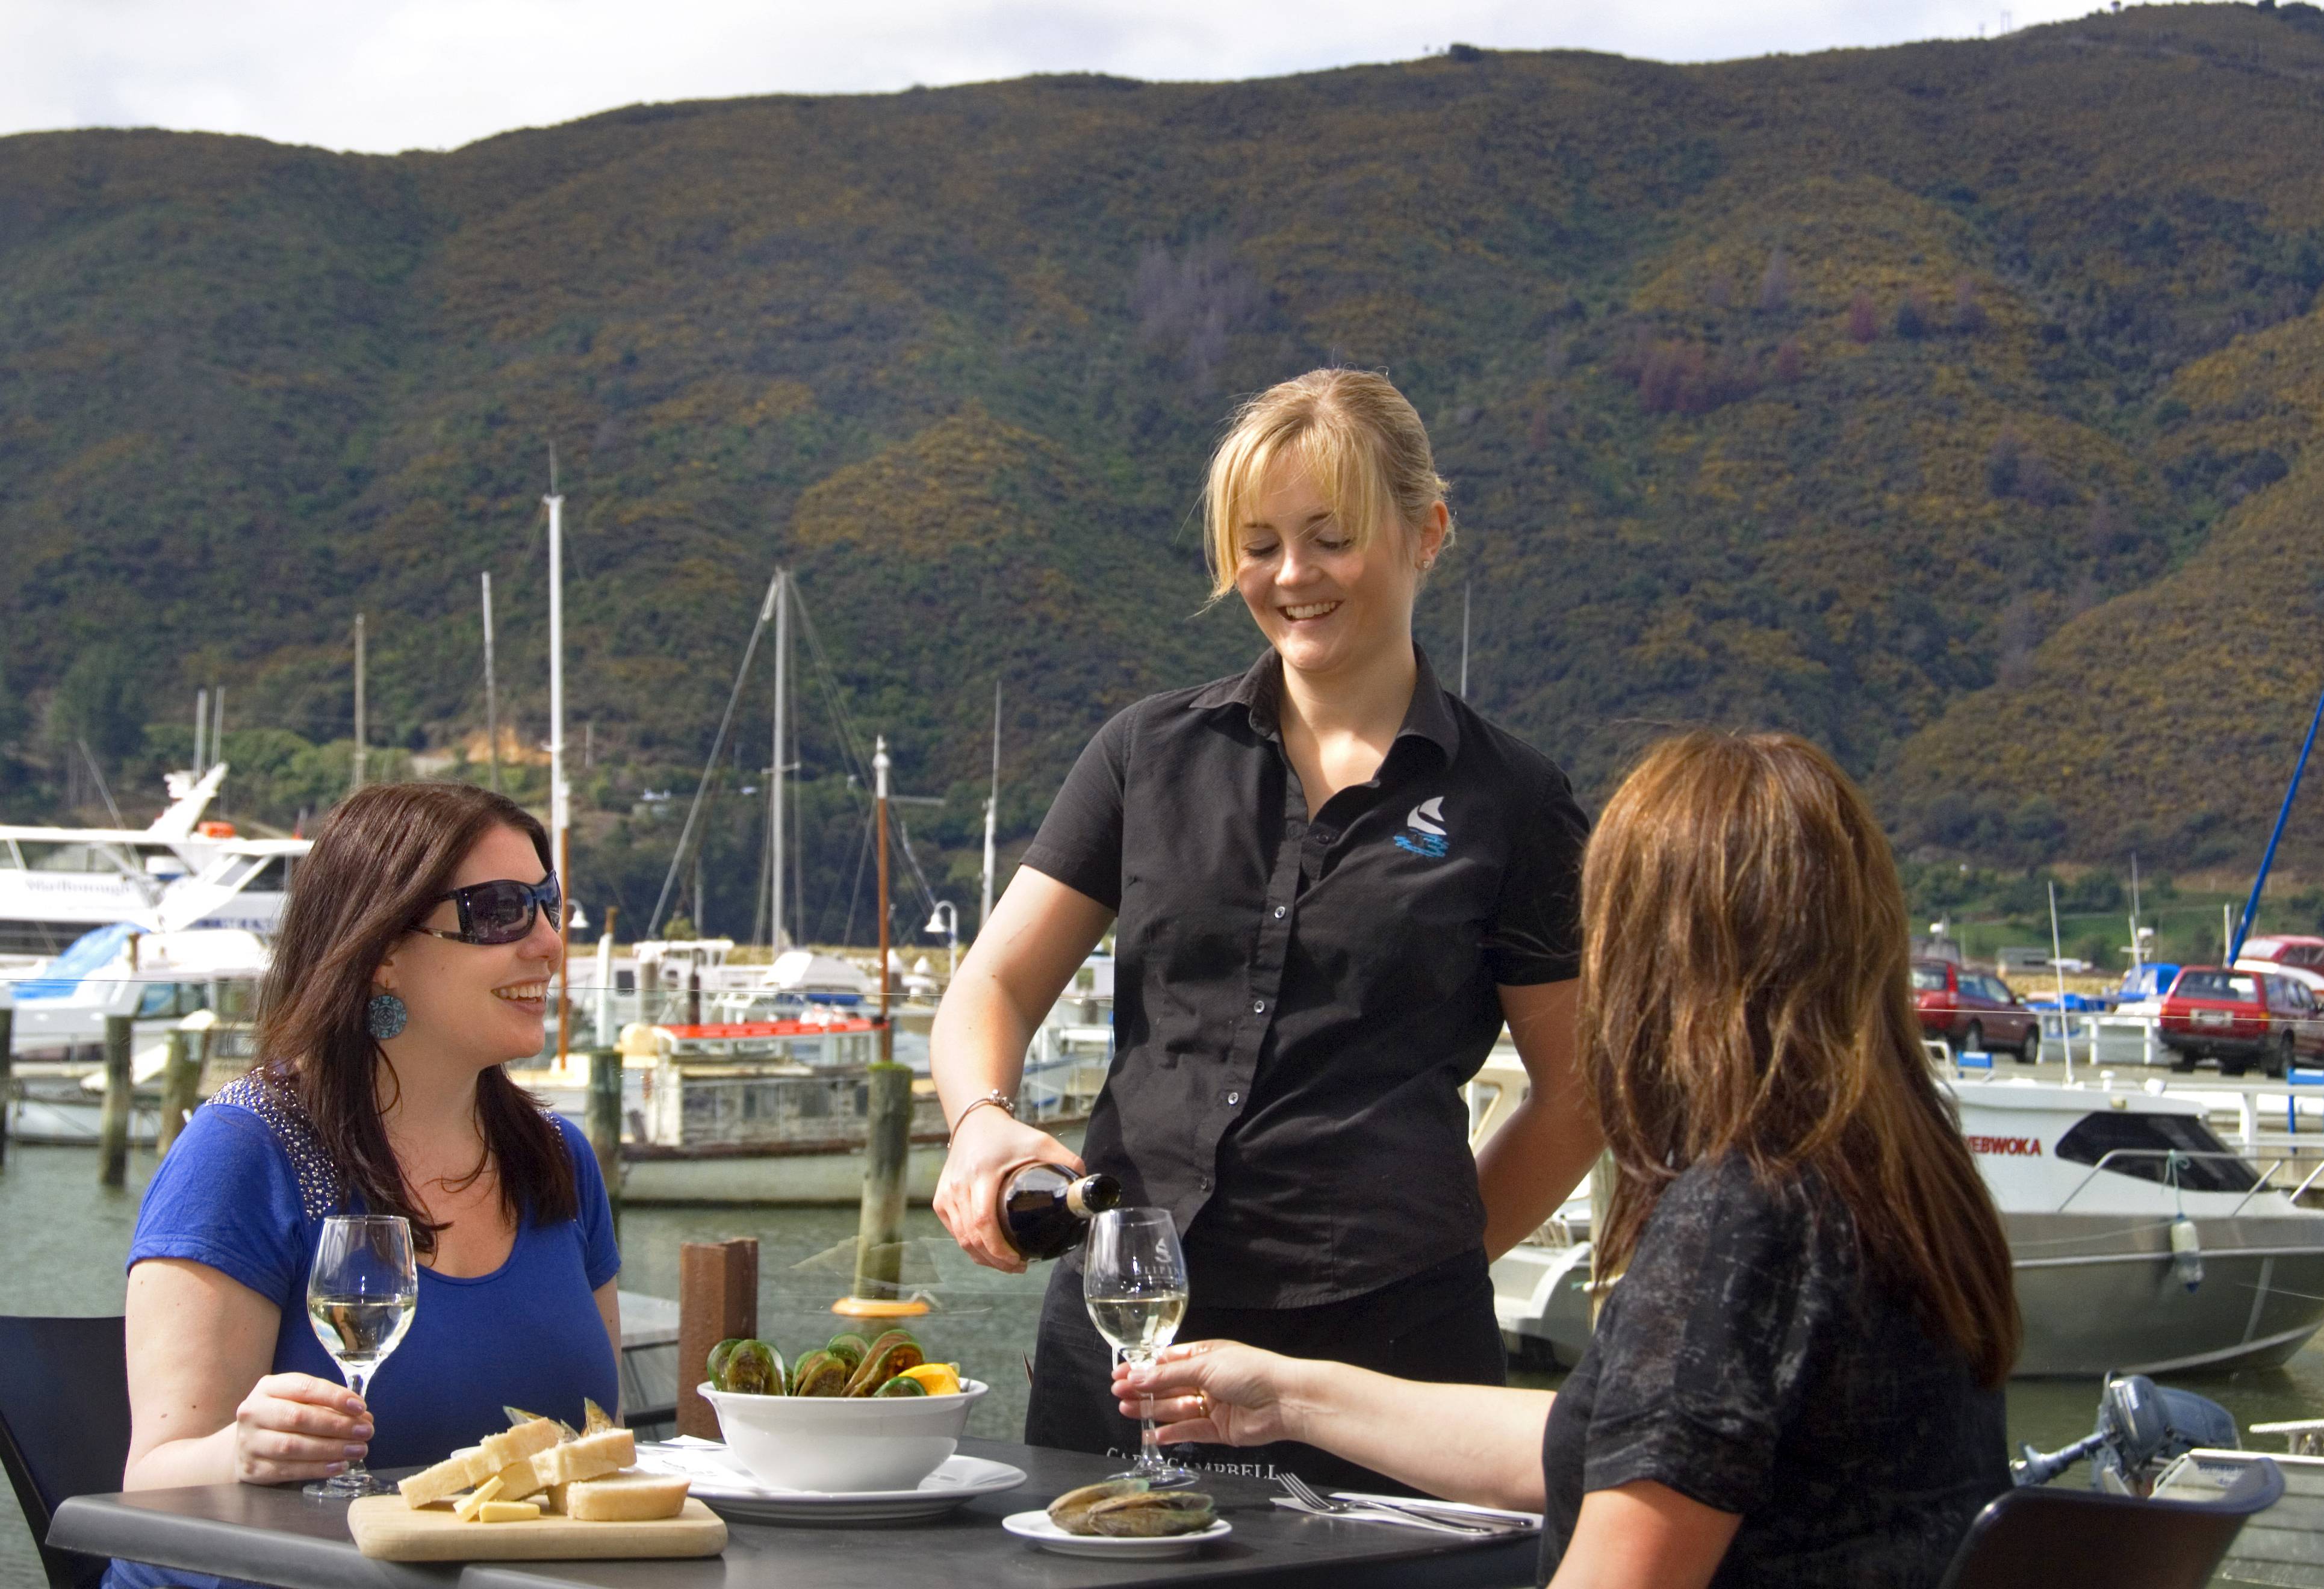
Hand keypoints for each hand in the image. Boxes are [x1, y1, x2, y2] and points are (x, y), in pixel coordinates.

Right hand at [231, 1373, 372, 1484]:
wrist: (244, 1445)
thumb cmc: (281, 1418)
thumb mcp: (298, 1402)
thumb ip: (328, 1406)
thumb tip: (363, 1417)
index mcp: (268, 1388)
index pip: (304, 1387)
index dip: (334, 1397)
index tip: (361, 1407)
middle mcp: (253, 1412)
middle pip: (299, 1418)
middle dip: (338, 1425)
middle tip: (366, 1431)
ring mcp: (249, 1442)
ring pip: (293, 1446)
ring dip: (331, 1449)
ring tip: (358, 1450)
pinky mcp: (252, 1468)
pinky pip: (288, 1470)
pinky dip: (317, 1469)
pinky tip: (339, 1466)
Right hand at [932, 1107, 1083, 1273]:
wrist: (974, 1121)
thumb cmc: (1009, 1134)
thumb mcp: (1041, 1141)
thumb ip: (1067, 1161)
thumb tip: (1089, 1189)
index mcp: (981, 1174)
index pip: (983, 1221)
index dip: (999, 1248)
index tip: (1018, 1261)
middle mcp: (958, 1186)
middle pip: (971, 1237)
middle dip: (995, 1260)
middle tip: (1019, 1267)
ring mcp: (946, 1195)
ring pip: (961, 1239)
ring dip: (983, 1257)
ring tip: (1008, 1263)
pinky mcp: (940, 1200)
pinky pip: (955, 1232)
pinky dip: (972, 1246)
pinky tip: (990, 1251)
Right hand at [1115, 1339, 1302, 1447]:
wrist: (1285, 1400)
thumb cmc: (1250, 1372)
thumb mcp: (1204, 1365)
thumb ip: (1168, 1375)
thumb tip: (1136, 1377)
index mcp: (1205, 1356)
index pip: (1167, 1362)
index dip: (1143, 1369)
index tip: (1120, 1374)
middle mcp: (1207, 1380)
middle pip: (1168, 1386)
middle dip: (1143, 1390)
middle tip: (1118, 1394)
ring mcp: (1212, 1405)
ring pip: (1175, 1408)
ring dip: (1151, 1409)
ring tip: (1126, 1410)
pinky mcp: (1218, 1430)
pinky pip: (1190, 1431)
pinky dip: (1171, 1433)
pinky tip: (1151, 1434)